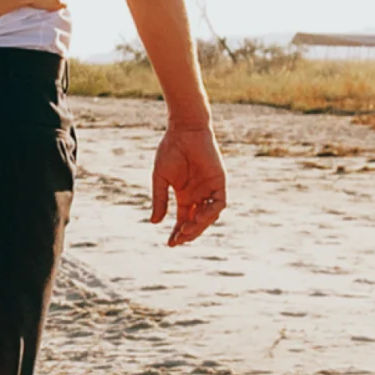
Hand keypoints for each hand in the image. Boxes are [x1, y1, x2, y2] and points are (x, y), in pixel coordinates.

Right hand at [148, 121, 226, 246]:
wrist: (184, 131)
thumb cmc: (170, 151)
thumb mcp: (161, 179)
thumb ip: (160, 200)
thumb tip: (154, 222)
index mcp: (185, 195)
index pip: (184, 219)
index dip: (177, 233)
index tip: (170, 244)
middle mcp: (199, 195)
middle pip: (197, 221)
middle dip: (189, 233)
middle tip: (179, 240)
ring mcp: (210, 189)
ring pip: (209, 216)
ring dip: (199, 226)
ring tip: (187, 231)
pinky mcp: (219, 182)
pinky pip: (219, 203)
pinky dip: (211, 213)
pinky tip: (199, 217)